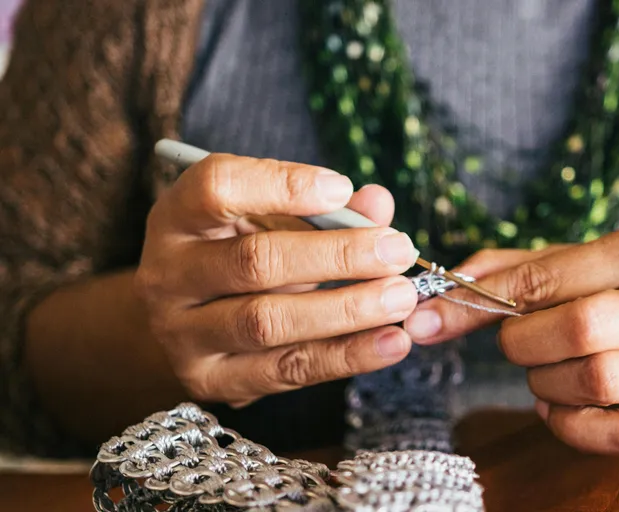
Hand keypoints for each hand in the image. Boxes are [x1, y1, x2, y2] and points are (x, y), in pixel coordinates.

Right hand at [135, 154, 418, 406]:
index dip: (282, 185)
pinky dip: (346, 356)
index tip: (342, 188)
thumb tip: (378, 204)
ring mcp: (182, 333)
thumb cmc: (242, 252)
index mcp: (177, 216)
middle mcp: (168, 274)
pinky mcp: (211, 380)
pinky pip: (287, 369)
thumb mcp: (273, 219)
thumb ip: (326, 208)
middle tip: (397, 251)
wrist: (191, 320)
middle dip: (338, 255)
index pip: (218, 187)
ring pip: (268, 322)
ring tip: (403, 298)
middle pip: (255, 261)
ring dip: (346, 310)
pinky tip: (391, 343)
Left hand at [404, 226, 618, 457]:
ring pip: (597, 382)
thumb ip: (512, 270)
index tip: (436, 318)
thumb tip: (442, 292)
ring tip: (544, 373)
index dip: (482, 301)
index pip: (546, 278)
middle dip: (524, 344)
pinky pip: (618, 435)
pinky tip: (561, 406)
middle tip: (516, 345)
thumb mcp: (580, 262)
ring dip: (546, 384)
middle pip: (579, 329)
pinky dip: (571, 427)